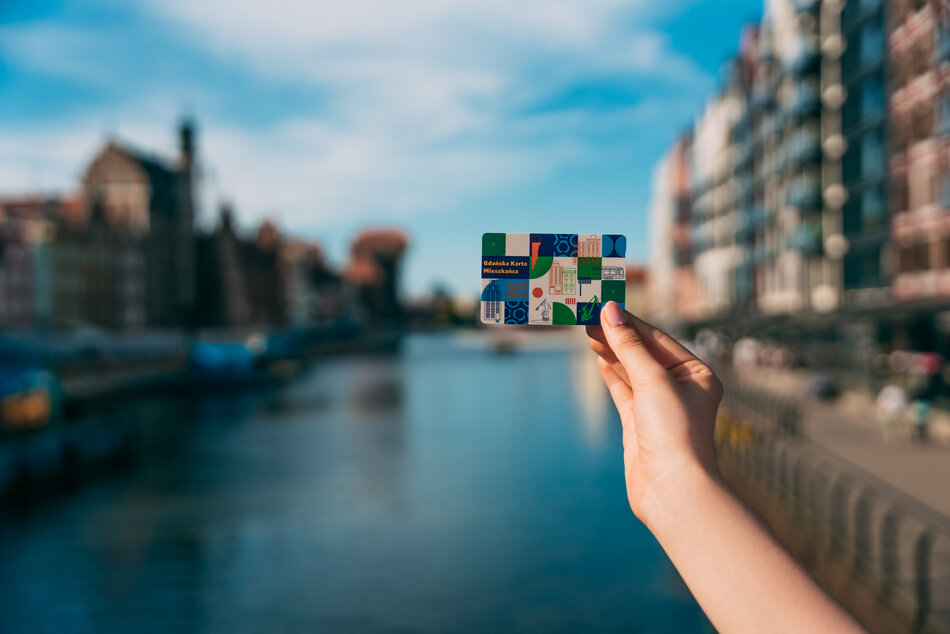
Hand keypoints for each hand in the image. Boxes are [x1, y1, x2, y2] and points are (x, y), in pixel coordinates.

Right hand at [587, 302, 722, 525]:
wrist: (672, 490)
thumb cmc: (675, 433)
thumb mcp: (652, 381)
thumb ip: (629, 345)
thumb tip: (610, 311)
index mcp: (698, 374)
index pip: (658, 338)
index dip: (630, 321)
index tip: (603, 305)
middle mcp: (681, 388)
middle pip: (643, 352)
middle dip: (617, 335)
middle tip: (588, 317)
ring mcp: (659, 406)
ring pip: (631, 370)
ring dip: (611, 351)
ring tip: (588, 332)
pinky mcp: (640, 423)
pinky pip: (623, 391)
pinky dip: (611, 374)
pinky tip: (599, 358)